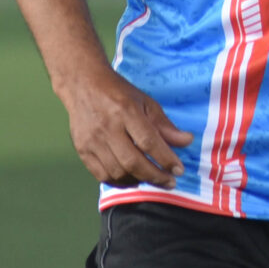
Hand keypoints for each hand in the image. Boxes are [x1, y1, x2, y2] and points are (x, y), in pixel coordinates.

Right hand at [57, 68, 194, 187]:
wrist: (82, 84)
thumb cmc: (118, 93)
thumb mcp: (145, 102)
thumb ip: (165, 125)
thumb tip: (187, 141)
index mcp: (126, 111)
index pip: (148, 142)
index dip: (166, 159)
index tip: (179, 170)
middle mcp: (107, 128)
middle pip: (132, 162)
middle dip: (155, 176)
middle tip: (170, 182)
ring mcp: (92, 141)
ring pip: (117, 172)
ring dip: (139, 180)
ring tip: (153, 179)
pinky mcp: (81, 150)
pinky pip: (102, 175)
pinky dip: (119, 182)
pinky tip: (133, 180)